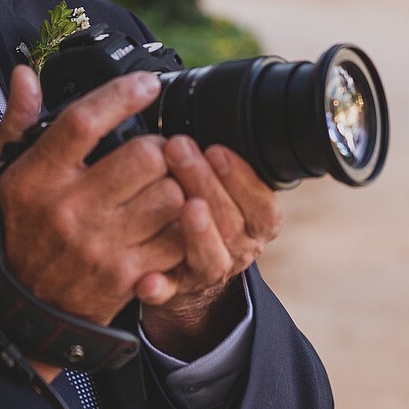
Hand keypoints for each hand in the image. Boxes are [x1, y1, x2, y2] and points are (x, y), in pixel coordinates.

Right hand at [0, 66, 187, 380]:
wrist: (15, 314)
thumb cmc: (11, 235)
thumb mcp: (3, 177)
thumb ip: (18, 123)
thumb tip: (26, 74)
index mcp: (36, 178)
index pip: (84, 122)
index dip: (122, 95)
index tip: (146, 83)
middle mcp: (69, 209)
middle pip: (144, 156)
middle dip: (159, 147)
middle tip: (156, 151)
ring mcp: (99, 245)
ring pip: (170, 196)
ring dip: (175, 186)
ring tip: (162, 187)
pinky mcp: (125, 277)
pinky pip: (176, 240)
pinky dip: (181, 227)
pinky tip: (168, 222)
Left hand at [136, 137, 280, 359]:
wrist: (184, 264)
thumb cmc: (201, 207)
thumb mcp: (220, 183)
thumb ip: (217, 162)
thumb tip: (203, 115)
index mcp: (255, 223)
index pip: (263, 205)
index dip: (243, 179)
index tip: (216, 149)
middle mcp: (238, 249)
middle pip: (233, 224)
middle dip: (208, 183)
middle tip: (179, 149)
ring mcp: (207, 272)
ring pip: (211, 258)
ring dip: (198, 231)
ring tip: (186, 206)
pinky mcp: (176, 290)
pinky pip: (169, 293)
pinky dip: (159, 287)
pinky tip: (145, 279)